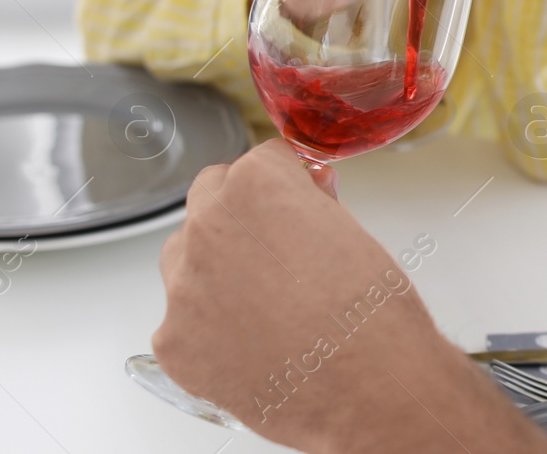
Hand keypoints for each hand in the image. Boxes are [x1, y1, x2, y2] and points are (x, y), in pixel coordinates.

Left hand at [154, 140, 546, 453]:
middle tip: (279, 244)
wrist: (370, 386)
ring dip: (216, 265)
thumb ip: (312, 205)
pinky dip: (209, 326)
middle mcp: (208, 227)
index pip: (260, 160)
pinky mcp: (173, 342)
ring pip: (186, 257)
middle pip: (210, 196)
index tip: (298, 197)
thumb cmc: (373, 312)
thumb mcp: (353, 231)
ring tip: (266, 300)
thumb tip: (301, 195)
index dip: (287, 181)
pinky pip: (182, 319)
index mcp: (256, 187)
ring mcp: (182, 287)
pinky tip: (252, 341)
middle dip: (241, 211)